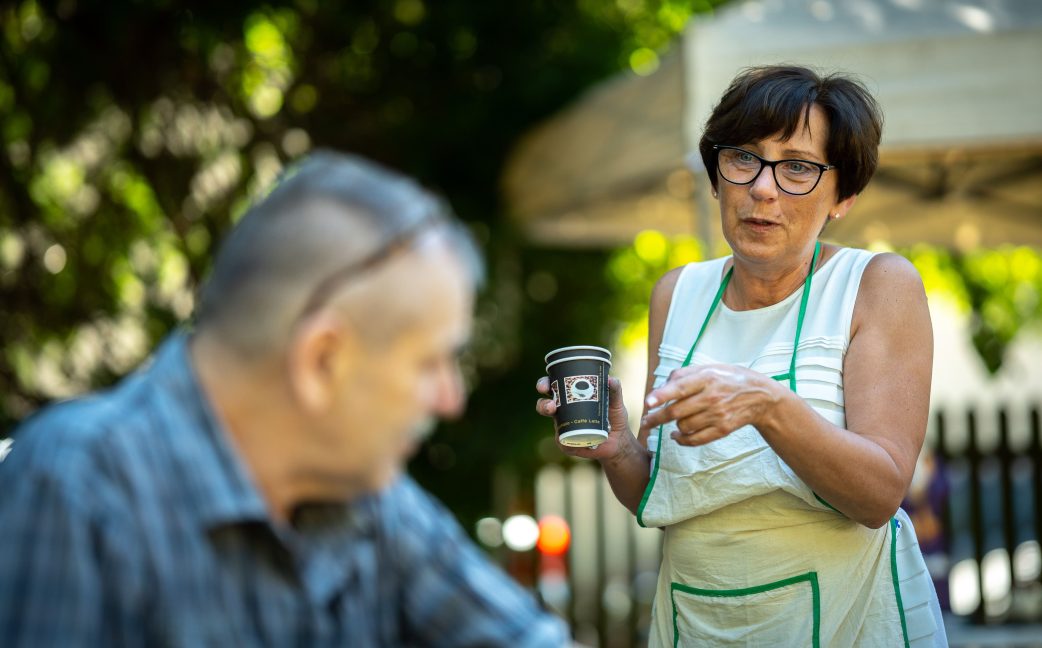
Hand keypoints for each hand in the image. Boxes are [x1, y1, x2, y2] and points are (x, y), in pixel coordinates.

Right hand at [535, 375, 630, 460]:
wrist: (618, 441)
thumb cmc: (614, 417)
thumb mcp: (616, 403)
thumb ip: (614, 390)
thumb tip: (611, 379)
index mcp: (570, 396)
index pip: (553, 387)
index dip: (544, 384)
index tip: (544, 386)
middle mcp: (563, 411)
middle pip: (545, 405)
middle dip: (543, 404)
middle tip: (551, 406)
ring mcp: (563, 427)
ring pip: (551, 425)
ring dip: (550, 422)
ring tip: (557, 417)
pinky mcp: (568, 443)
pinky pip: (562, 443)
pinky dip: (565, 442)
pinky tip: (573, 442)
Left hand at [640, 364, 782, 446]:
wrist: (760, 397)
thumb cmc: (729, 379)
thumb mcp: (709, 368)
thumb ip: (684, 374)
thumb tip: (661, 386)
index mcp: (707, 378)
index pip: (680, 388)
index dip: (662, 395)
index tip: (648, 402)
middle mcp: (712, 397)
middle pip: (676, 412)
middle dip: (656, 418)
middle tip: (646, 421)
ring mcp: (718, 415)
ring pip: (683, 426)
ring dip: (673, 425)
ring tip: (671, 421)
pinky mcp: (723, 430)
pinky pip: (696, 439)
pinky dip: (682, 440)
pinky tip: (676, 435)